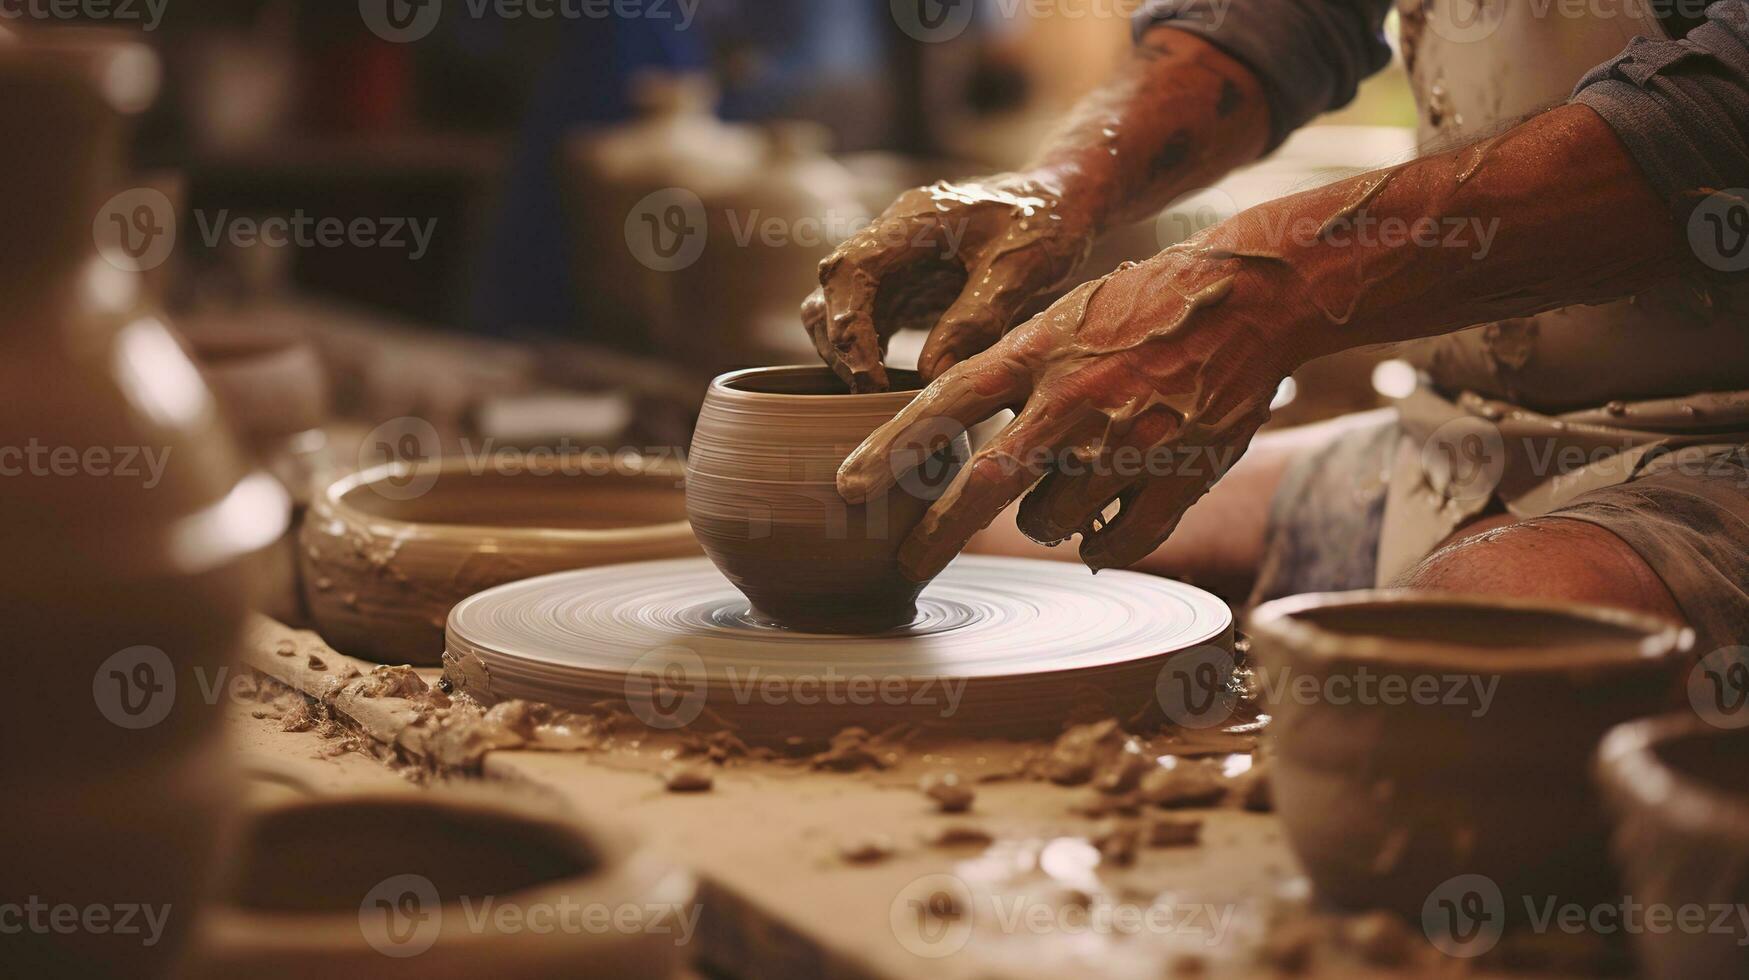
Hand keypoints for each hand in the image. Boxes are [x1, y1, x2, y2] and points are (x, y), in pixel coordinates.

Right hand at [802, 174, 1095, 391]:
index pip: (850, 268)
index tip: (870, 374)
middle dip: (841, 345)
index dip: (849, 325)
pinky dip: (866, 351)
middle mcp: (890, 237)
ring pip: (838, 305)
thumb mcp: (1021, 268)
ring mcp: (894, 260)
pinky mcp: (905, 283)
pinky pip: (866, 318)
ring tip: (876, 393)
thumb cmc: (1046, 221)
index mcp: (913, 221)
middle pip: (832, 290)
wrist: (1062, 199)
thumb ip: (978, 317)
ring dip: (846, 350)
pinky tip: (887, 382)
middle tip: (872, 392)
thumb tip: (931, 374)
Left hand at [836, 248, 1295, 580]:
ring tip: (1066, 485)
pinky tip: (1103, 527)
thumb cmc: (1143, 308)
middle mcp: (1074, 399)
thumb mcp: (1062, 319)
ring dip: (1042, 519)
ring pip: (1047, 522)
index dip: (891, 449)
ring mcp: (1127, 443)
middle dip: (934, 536)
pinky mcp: (1179, 477)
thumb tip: (957, 445)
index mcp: (1039, 351)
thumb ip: (1011, 375)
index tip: (847, 489)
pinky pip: (1115, 544)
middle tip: (906, 566)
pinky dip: (1101, 545)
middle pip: (984, 486)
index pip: (946, 403)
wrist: (1251, 297)